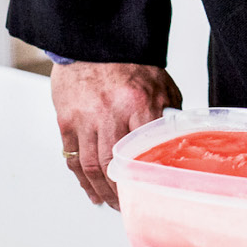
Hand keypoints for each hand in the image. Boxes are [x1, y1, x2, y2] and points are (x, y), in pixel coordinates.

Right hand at [51, 61, 180, 208]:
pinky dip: (81, 178)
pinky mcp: (66, 120)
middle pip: (112, 164)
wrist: (94, 41)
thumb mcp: (162, 85)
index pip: (143, 150)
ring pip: (90, 166)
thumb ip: (169, 114)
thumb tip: (179, 141)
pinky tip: (90, 190)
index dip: (143, 177)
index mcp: (138, 103)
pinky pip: (72, 157)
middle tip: (127, 205)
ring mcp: (85, 118)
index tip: (149, 193)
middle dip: (120, 192)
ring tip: (109, 203)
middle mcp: (109, 113)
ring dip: (99, 190)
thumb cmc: (131, 62)